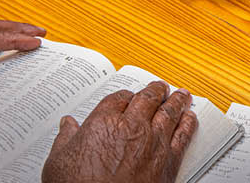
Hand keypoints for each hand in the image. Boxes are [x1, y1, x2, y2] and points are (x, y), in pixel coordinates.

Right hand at [42, 81, 197, 182]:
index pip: (118, 98)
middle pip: (148, 99)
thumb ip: (65, 139)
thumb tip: (67, 125)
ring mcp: (153, 142)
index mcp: (104, 122)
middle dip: (155, 91)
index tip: (128, 96)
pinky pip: (183, 135)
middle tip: (159, 87)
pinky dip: (189, 123)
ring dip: (177, 101)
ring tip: (181, 95)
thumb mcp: (59, 162)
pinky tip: (190, 118)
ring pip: (170, 112)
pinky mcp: (168, 160)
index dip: (125, 95)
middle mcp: (132, 127)